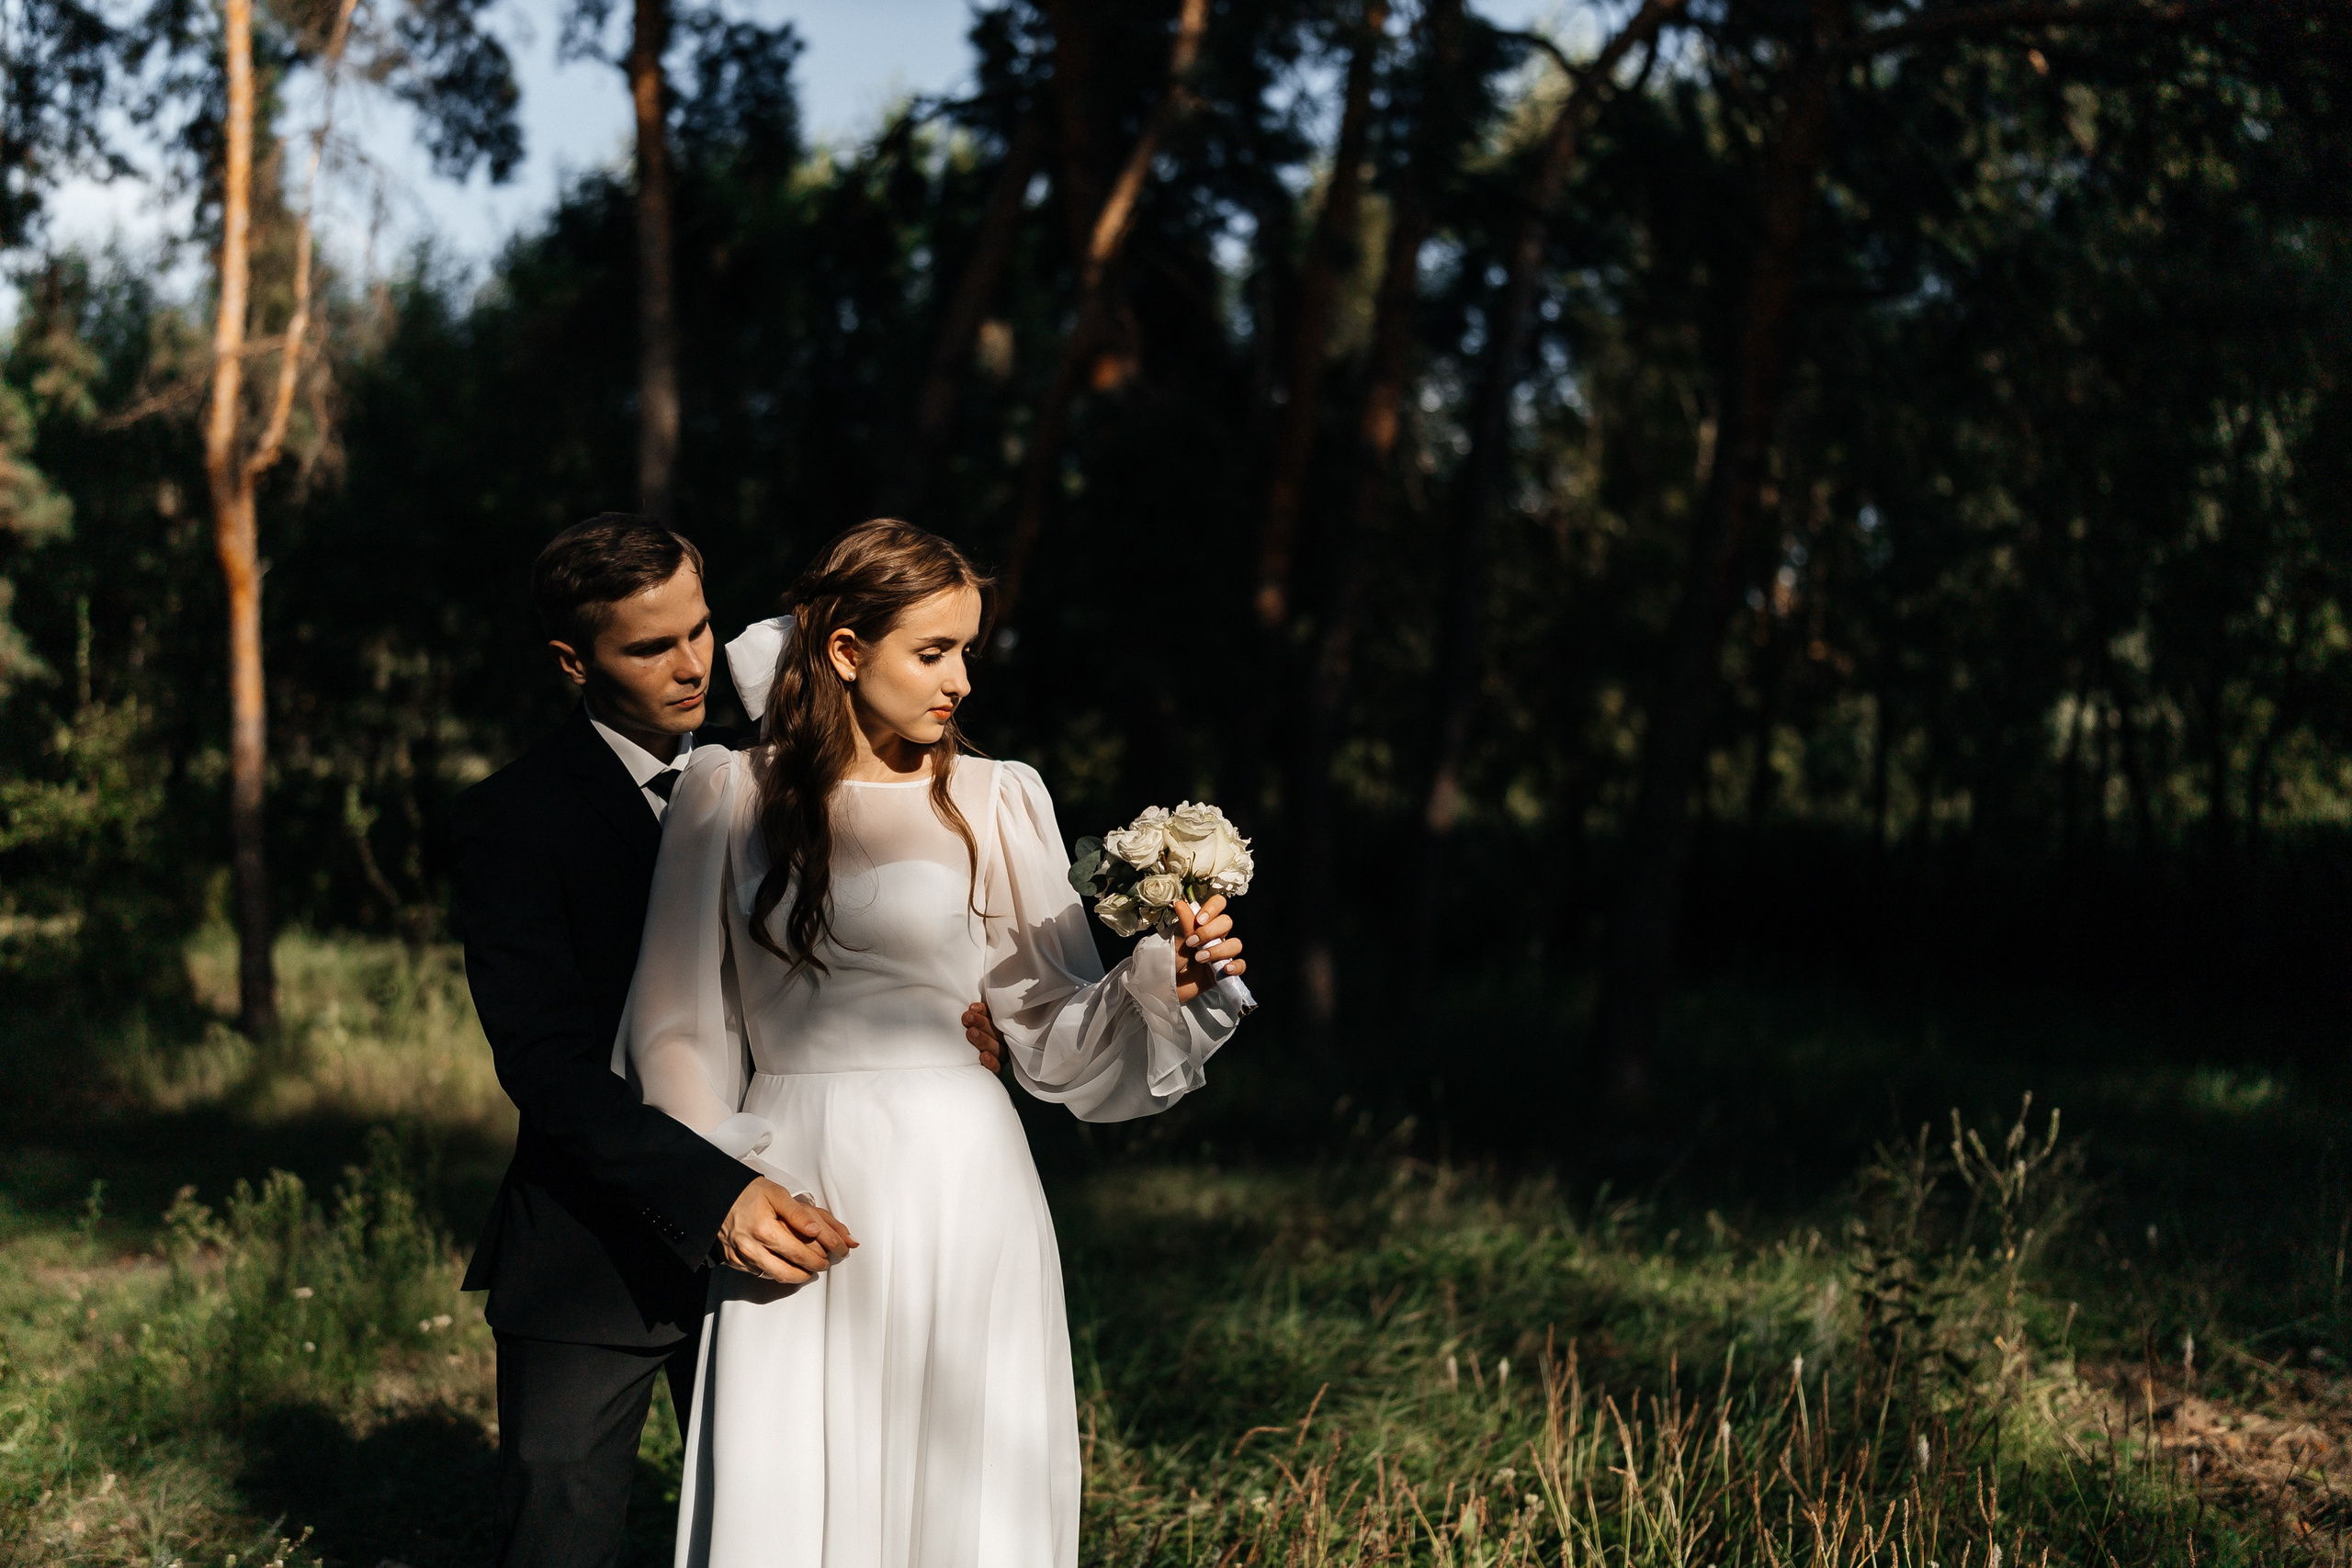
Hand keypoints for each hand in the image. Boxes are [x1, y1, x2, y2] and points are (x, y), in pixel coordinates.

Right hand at [715, 1178, 855, 1282]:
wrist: (716, 1196)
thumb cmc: (748, 1192)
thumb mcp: (777, 1194)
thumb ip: (798, 1213)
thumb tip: (816, 1230)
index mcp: (765, 1230)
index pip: (800, 1253)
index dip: (819, 1258)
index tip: (832, 1256)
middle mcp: (752, 1248)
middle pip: (789, 1271)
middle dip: (810, 1270)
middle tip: (822, 1265)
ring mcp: (742, 1257)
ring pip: (774, 1276)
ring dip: (795, 1276)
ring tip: (807, 1270)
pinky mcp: (734, 1261)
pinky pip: (759, 1273)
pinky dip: (775, 1272)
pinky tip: (785, 1265)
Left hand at [961, 999, 1005, 1073]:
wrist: (959, 1070)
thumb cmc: (964, 1040)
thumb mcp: (966, 1027)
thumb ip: (968, 1017)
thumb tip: (964, 1006)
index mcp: (995, 1029)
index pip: (993, 1017)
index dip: (985, 1011)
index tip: (972, 1007)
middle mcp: (1000, 1042)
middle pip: (996, 1031)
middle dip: (981, 1023)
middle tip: (968, 1017)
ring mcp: (999, 1057)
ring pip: (997, 1048)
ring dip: (984, 1039)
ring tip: (971, 1033)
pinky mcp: (996, 1071)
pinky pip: (997, 1067)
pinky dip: (991, 1062)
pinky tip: (983, 1056)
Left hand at [1173, 895, 1244, 1003]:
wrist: (1168, 986)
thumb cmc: (1172, 961)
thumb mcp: (1176, 942)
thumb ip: (1184, 924)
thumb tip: (1180, 903)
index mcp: (1204, 923)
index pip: (1218, 905)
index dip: (1212, 909)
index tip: (1199, 921)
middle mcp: (1216, 935)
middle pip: (1227, 922)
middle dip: (1210, 932)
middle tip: (1192, 943)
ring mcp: (1222, 953)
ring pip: (1236, 944)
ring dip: (1218, 950)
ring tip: (1199, 959)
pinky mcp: (1226, 971)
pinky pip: (1241, 965)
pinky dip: (1236, 966)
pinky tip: (1224, 969)